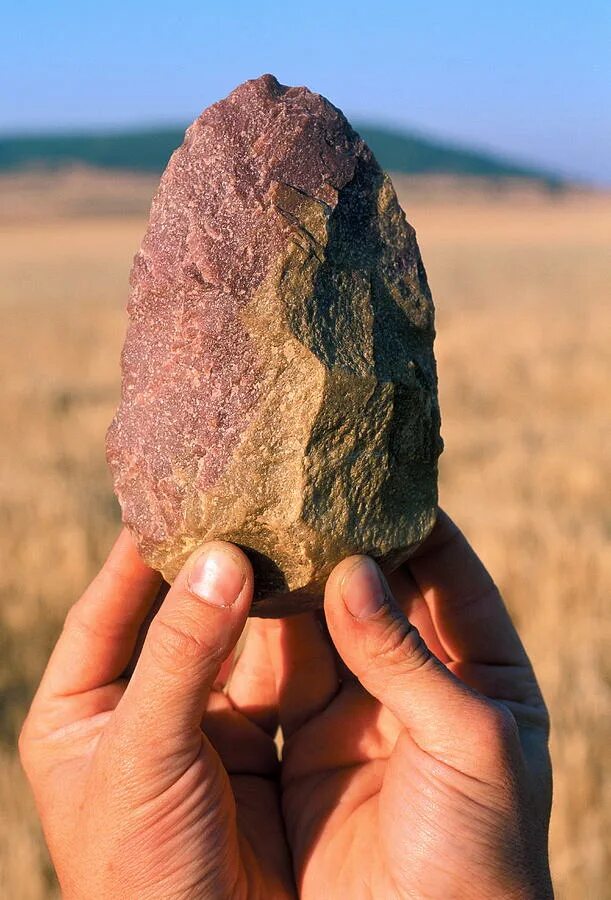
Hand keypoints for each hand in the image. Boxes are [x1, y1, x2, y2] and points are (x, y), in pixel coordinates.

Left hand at [19, 531, 294, 898]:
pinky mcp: (254, 741)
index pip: (109, 604)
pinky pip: (274, 671)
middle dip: (214, 561)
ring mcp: (199, 721)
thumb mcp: (142, 756)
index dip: (145, 548)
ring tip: (291, 528)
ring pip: (233, 635)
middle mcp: (138, 704)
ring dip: (261, 589)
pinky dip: (295, 632)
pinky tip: (318, 587)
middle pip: (177, 612)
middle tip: (251, 498)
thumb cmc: (140, 875)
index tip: (186, 491)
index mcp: (78, 708)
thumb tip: (221, 557)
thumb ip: (179, 654)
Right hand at [260, 511, 552, 898]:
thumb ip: (406, 654)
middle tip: (304, 490)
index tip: (374, 476)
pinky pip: (285, 675)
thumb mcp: (467, 741)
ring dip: (300, 582)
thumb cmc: (480, 854)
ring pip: (326, 627)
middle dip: (347, 544)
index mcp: (489, 677)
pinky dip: (265, 634)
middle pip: (382, 593)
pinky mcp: (308, 746)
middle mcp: (423, 686)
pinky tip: (241, 591)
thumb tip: (354, 568)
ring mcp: (362, 714)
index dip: (419, 523)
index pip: (453, 576)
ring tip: (265, 524)